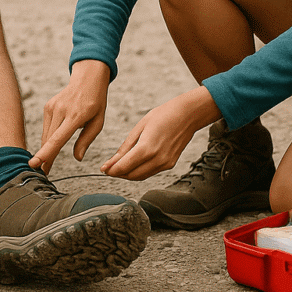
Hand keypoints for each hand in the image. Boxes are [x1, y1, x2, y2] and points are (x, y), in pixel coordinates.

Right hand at [29, 60, 110, 173]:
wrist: (88, 79)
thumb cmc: (96, 102)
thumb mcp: (98, 122)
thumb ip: (86, 140)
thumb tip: (77, 158)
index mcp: (76, 116)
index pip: (57, 139)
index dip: (46, 153)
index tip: (35, 164)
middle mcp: (61, 111)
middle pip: (49, 140)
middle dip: (45, 157)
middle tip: (45, 173)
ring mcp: (52, 107)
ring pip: (46, 135)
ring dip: (48, 148)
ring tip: (50, 159)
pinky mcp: (48, 106)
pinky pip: (47, 127)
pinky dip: (50, 136)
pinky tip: (58, 134)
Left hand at [101, 87, 220, 180]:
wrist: (187, 115)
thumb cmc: (164, 115)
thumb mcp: (139, 127)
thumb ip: (125, 147)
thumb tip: (111, 162)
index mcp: (147, 148)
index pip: (124, 167)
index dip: (111, 170)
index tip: (104, 169)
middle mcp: (157, 159)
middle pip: (132, 175)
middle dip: (118, 174)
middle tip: (110, 168)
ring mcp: (165, 163)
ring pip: (141, 176)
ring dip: (129, 174)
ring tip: (120, 166)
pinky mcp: (170, 164)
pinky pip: (151, 172)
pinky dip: (140, 171)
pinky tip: (135, 163)